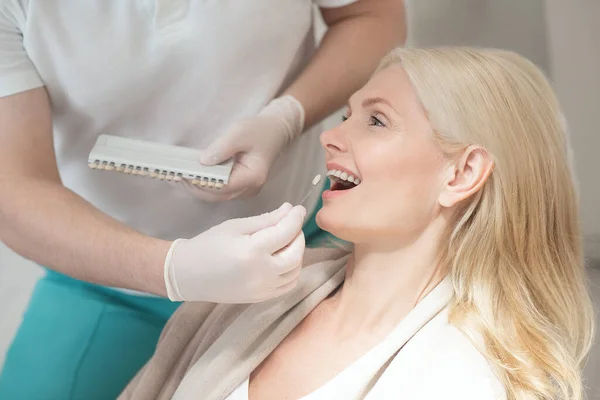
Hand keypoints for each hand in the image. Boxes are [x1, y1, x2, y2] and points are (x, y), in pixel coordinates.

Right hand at [163, 202, 306, 302]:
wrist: (188, 274)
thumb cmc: (208, 245)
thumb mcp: (235, 226)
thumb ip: (266, 220)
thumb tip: (289, 210)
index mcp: (252, 252)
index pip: (286, 232)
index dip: (295, 218)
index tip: (299, 209)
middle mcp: (261, 274)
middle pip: (296, 254)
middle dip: (298, 236)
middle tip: (291, 224)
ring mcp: (262, 289)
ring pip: (295, 271)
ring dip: (297, 253)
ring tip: (286, 240)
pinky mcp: (260, 298)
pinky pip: (287, 285)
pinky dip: (291, 270)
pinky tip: (282, 258)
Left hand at [187, 95, 304, 201]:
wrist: (275, 132)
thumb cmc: (259, 130)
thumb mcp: (240, 132)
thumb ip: (222, 148)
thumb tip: (203, 162)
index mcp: (253, 176)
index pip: (222, 186)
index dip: (201, 182)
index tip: (182, 174)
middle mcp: (250, 189)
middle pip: (217, 195)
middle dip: (195, 187)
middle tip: (174, 176)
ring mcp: (245, 190)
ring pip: (216, 196)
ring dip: (197, 188)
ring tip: (177, 177)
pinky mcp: (239, 187)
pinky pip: (218, 191)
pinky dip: (203, 185)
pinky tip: (189, 177)